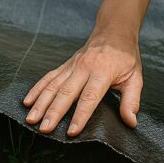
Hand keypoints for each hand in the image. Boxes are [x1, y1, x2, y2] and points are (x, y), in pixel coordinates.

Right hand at [22, 30, 142, 136]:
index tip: (72, 131)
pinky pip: (49, 77)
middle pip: (66, 92)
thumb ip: (131, 100)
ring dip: (41, 103)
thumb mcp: (135, 77)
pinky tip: (28, 101)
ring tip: (32, 120)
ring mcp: (72, 65)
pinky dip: (37, 89)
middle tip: (45, 129)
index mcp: (103, 71)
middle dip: (54, 112)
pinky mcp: (65, 65)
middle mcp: (84, 68)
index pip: (90, 96)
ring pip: (53, 85)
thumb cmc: (126, 57)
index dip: (80, 115)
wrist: (114, 31)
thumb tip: (131, 122)